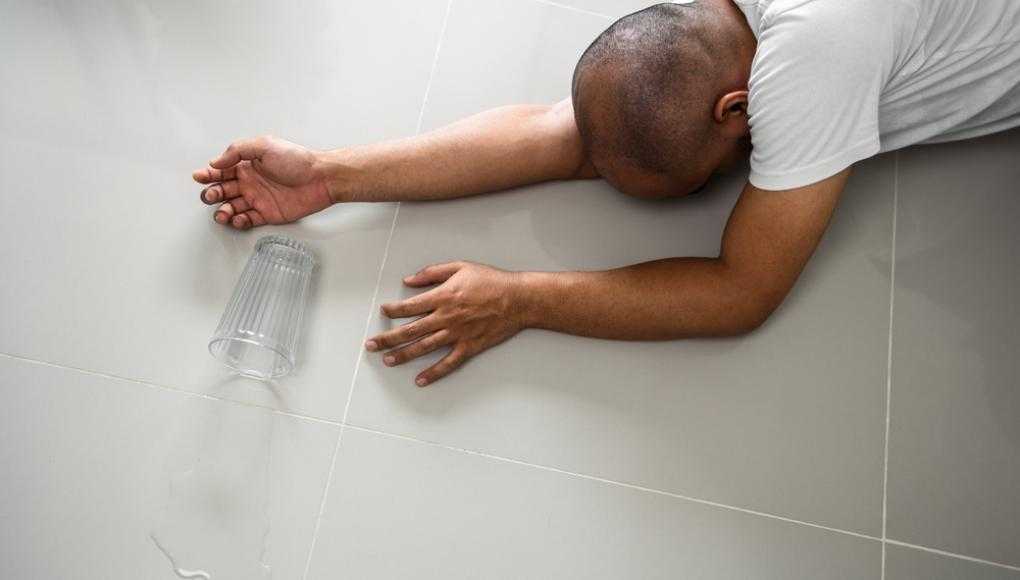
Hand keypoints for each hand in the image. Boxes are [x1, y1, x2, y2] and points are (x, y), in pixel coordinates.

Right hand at [193, 135, 332, 229]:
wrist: (321, 178)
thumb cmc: (297, 160)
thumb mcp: (264, 146)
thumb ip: (237, 151)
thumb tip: (216, 162)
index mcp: (247, 165)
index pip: (221, 171)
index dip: (208, 175)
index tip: (199, 177)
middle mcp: (250, 182)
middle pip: (223, 191)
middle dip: (212, 194)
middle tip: (211, 195)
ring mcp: (259, 199)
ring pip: (233, 208)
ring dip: (223, 211)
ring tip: (223, 213)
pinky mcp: (268, 214)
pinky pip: (249, 220)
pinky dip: (240, 221)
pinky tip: (238, 219)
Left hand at [365, 261, 528, 385]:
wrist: (518, 299)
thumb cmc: (491, 281)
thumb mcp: (461, 266)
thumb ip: (433, 273)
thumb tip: (409, 280)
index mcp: (443, 296)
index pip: (410, 306)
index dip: (393, 310)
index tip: (383, 312)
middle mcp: (446, 317)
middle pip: (410, 330)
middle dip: (388, 339)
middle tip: (371, 346)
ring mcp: (457, 334)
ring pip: (424, 348)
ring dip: (403, 355)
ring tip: (388, 361)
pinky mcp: (469, 346)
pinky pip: (448, 363)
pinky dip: (433, 373)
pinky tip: (420, 379)